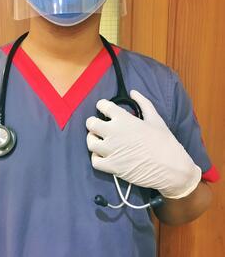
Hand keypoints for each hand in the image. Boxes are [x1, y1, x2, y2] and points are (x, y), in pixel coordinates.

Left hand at [86, 90, 201, 198]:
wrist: (171, 169)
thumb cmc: (164, 142)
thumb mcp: (156, 119)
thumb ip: (143, 103)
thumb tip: (133, 92)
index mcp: (124, 119)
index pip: (103, 106)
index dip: (102, 106)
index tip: (104, 108)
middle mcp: (113, 133)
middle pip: (91, 124)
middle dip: (93, 122)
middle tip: (98, 125)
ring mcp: (111, 150)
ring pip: (90, 142)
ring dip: (93, 140)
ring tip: (99, 140)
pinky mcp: (111, 166)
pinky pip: (94, 161)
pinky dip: (96, 158)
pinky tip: (103, 156)